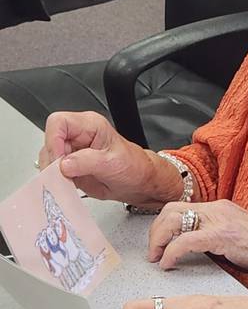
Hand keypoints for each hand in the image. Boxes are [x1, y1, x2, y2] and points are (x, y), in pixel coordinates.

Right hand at [38, 111, 179, 204]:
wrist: (139, 183)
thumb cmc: (134, 167)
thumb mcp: (113, 163)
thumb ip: (87, 162)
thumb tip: (64, 164)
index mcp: (90, 125)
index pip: (58, 123)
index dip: (54, 141)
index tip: (59, 160)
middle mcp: (78, 135)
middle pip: (49, 142)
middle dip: (53, 161)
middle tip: (64, 176)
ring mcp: (72, 151)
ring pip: (48, 158)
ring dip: (54, 173)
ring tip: (71, 181)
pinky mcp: (69, 166)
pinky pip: (53, 172)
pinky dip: (56, 180)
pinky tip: (70, 185)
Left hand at [147, 200, 247, 299]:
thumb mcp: (236, 240)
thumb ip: (213, 240)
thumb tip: (190, 250)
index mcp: (221, 208)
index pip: (181, 207)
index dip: (163, 225)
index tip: (158, 243)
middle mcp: (219, 208)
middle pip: (171, 209)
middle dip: (156, 232)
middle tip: (154, 252)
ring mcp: (221, 220)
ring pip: (173, 220)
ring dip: (159, 241)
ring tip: (158, 258)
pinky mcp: (223, 235)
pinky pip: (185, 241)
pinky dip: (171, 253)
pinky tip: (169, 264)